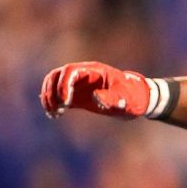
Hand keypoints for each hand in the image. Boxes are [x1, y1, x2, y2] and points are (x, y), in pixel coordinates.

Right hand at [39, 62, 155, 118]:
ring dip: (49, 97)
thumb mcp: (127, 98)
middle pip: (57, 75)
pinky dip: (53, 104)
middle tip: (57, 108)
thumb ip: (113, 97)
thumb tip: (95, 96)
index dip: (63, 84)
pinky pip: (58, 96)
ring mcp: (78, 85)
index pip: (70, 71)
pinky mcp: (77, 95)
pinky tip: (54, 115)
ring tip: (53, 113)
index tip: (65, 102)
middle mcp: (83, 75)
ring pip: (54, 84)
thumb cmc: (133, 97)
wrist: (137, 100)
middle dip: (52, 91)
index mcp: (94, 71)